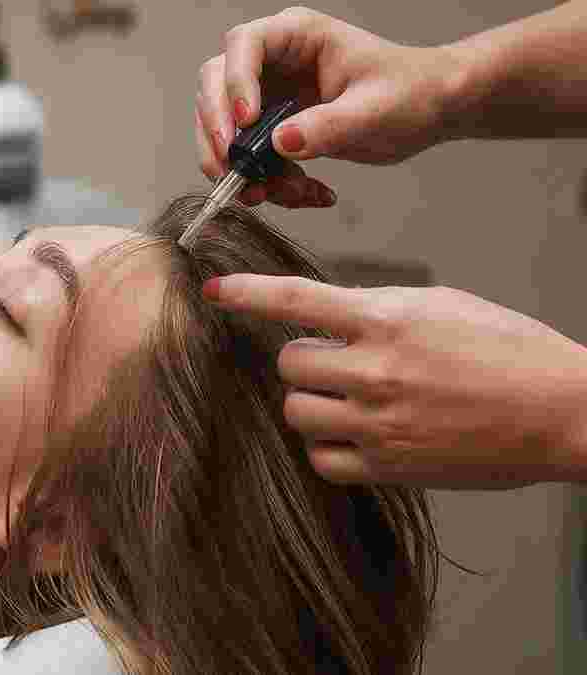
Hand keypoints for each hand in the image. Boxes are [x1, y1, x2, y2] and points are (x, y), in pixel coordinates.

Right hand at [196, 7, 464, 208]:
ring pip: (225, 130)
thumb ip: (330, 125)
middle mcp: (274, 61)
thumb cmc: (412, 92)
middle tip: (236, 171)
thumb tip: (280, 142)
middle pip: (215, 88)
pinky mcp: (271, 127)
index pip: (244, 46)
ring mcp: (268, 94)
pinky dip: (267, 182)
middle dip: (219, 134)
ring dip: (243, 169)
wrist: (429, 111)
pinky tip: (304, 193)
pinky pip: (249, 158)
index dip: (235, 83)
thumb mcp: (377, 110)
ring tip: (281, 194)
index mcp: (298, 35)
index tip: (247, 123)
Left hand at [203, 274, 586, 488]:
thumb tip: (324, 318)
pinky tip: (353, 433)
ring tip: (347, 396)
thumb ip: (375, 311)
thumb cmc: (510, 351)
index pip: (295, 300)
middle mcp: (375, 370)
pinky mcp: (389, 465)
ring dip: (311, 400)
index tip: (214, 290)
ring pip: (297, 409)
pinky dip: (326, 446)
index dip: (246, 293)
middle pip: (288, 362)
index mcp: (388, 320)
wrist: (564, 410)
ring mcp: (379, 422)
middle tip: (333, 360)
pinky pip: (322, 458)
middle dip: (302, 358)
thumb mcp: (440, 306)